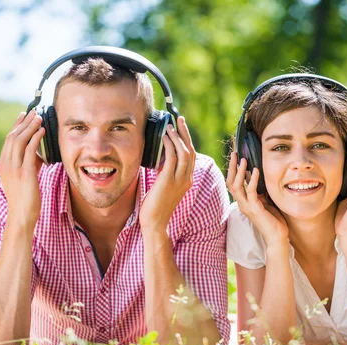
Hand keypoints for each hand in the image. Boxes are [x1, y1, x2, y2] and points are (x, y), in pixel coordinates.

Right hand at [0, 110, 44, 227]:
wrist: (21, 216)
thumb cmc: (25, 200)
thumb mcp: (23, 178)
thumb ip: (28, 164)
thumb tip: (38, 154)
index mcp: (2, 165)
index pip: (8, 140)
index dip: (16, 126)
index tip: (24, 115)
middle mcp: (5, 164)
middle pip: (12, 137)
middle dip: (23, 122)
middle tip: (33, 111)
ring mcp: (13, 169)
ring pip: (19, 141)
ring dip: (30, 127)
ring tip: (39, 117)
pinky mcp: (24, 174)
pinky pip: (29, 151)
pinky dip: (35, 138)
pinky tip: (42, 131)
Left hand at [139, 116, 195, 232]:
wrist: (155, 223)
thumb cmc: (155, 207)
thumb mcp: (163, 187)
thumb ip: (165, 173)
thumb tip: (159, 159)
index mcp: (187, 181)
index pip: (191, 156)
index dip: (187, 140)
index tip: (180, 128)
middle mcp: (186, 179)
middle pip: (191, 151)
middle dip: (185, 133)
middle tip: (178, 119)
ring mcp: (179, 181)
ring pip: (184, 153)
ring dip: (177, 137)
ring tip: (169, 127)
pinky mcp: (168, 182)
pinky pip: (172, 159)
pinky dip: (169, 145)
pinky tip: (164, 138)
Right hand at [227, 152, 287, 243]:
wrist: (277, 237)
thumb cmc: (273, 219)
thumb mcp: (265, 200)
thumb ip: (259, 190)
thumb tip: (257, 175)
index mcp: (243, 202)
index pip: (233, 183)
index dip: (233, 170)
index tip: (236, 157)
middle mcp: (241, 204)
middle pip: (230, 182)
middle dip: (232, 167)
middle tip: (234, 153)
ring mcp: (246, 207)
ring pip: (236, 186)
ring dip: (239, 172)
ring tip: (243, 159)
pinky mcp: (254, 209)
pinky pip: (251, 192)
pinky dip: (253, 180)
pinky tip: (256, 170)